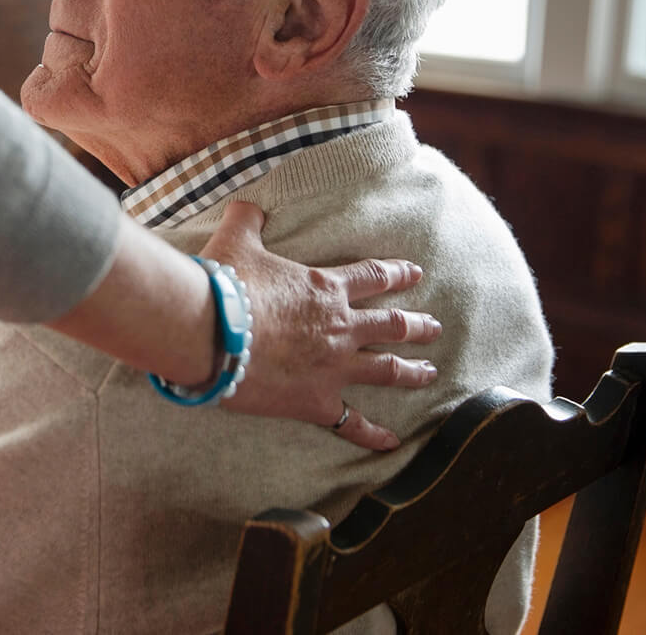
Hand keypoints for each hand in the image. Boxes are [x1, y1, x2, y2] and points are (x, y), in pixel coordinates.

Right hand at [203, 201, 441, 449]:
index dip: (396, 274)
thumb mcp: (236, 240)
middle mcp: (340, 327)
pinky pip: (352, 422)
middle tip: (435, 328)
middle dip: (416, 325)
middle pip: (391, 325)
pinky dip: (373, 434)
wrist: (211, 331)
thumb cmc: (226, 284)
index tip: (415, 273)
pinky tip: (393, 442)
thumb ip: (247, 219)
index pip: (373, 276)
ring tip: (430, 372)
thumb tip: (248, 202)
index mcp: (324, 287)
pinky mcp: (316, 401)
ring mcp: (334, 367)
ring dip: (411, 371)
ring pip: (386, 369)